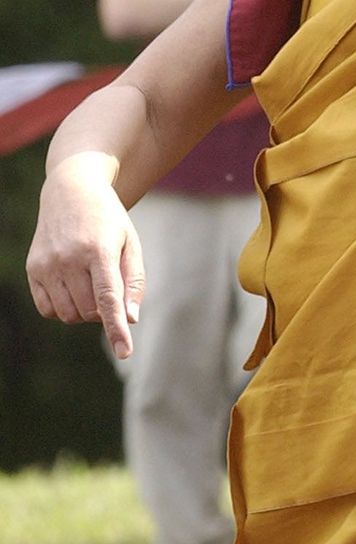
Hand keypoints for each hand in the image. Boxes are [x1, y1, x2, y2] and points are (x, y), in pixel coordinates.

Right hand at [26, 154, 144, 359]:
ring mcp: (47, 264)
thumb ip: (133, 281)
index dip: (116, 328)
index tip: (125, 352)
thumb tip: (130, 318)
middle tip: (109, 288)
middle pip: (90, 311)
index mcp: (99, 250)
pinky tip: (72, 289)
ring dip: (85, 312)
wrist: (72, 192)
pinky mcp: (33, 269)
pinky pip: (48, 310)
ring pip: (69, 314)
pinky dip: (63, 309)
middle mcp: (69, 258)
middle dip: (104, 311)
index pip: (108, 299)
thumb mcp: (130, 243)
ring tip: (92, 285)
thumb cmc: (109, 221)